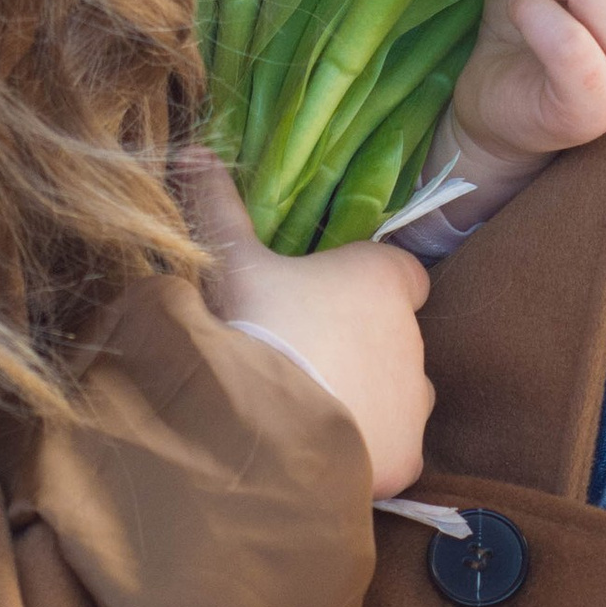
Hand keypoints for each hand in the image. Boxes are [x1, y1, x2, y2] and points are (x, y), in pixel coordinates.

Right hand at [179, 157, 433, 500]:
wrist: (258, 422)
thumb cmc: (254, 324)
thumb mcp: (232, 261)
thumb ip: (219, 206)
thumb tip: (191, 150)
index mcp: (384, 279)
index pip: (403, 274)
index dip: (371, 285)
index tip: (333, 300)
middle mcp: (414, 337)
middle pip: (396, 338)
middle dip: (362, 348)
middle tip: (305, 361)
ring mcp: (414, 400)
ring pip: (401, 395)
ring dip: (371, 400)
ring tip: (311, 410)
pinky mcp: (407, 456)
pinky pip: (395, 449)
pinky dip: (370, 452)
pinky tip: (326, 453)